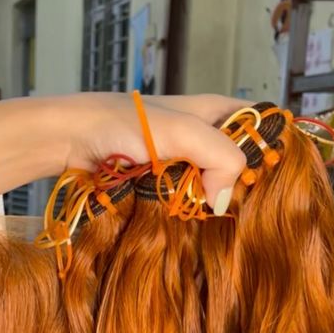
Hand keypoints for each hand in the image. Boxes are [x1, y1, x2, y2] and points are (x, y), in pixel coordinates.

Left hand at [0, 92, 247, 214]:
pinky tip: (176, 220)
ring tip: (196, 217)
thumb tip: (221, 199)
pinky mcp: (153, 182)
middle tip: (218, 207)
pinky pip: (176, 200)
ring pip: (202, 187)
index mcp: (214, 112)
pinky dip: (177, 210)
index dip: (261, 153)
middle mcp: (199, 135)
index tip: (255, 182)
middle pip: (230, 165)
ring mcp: (175, 160)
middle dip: (227, 187)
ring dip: (199, 203)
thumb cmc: (124, 125)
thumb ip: (218, 157)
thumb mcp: (183, 132)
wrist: (72, 139)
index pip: (256, 130)